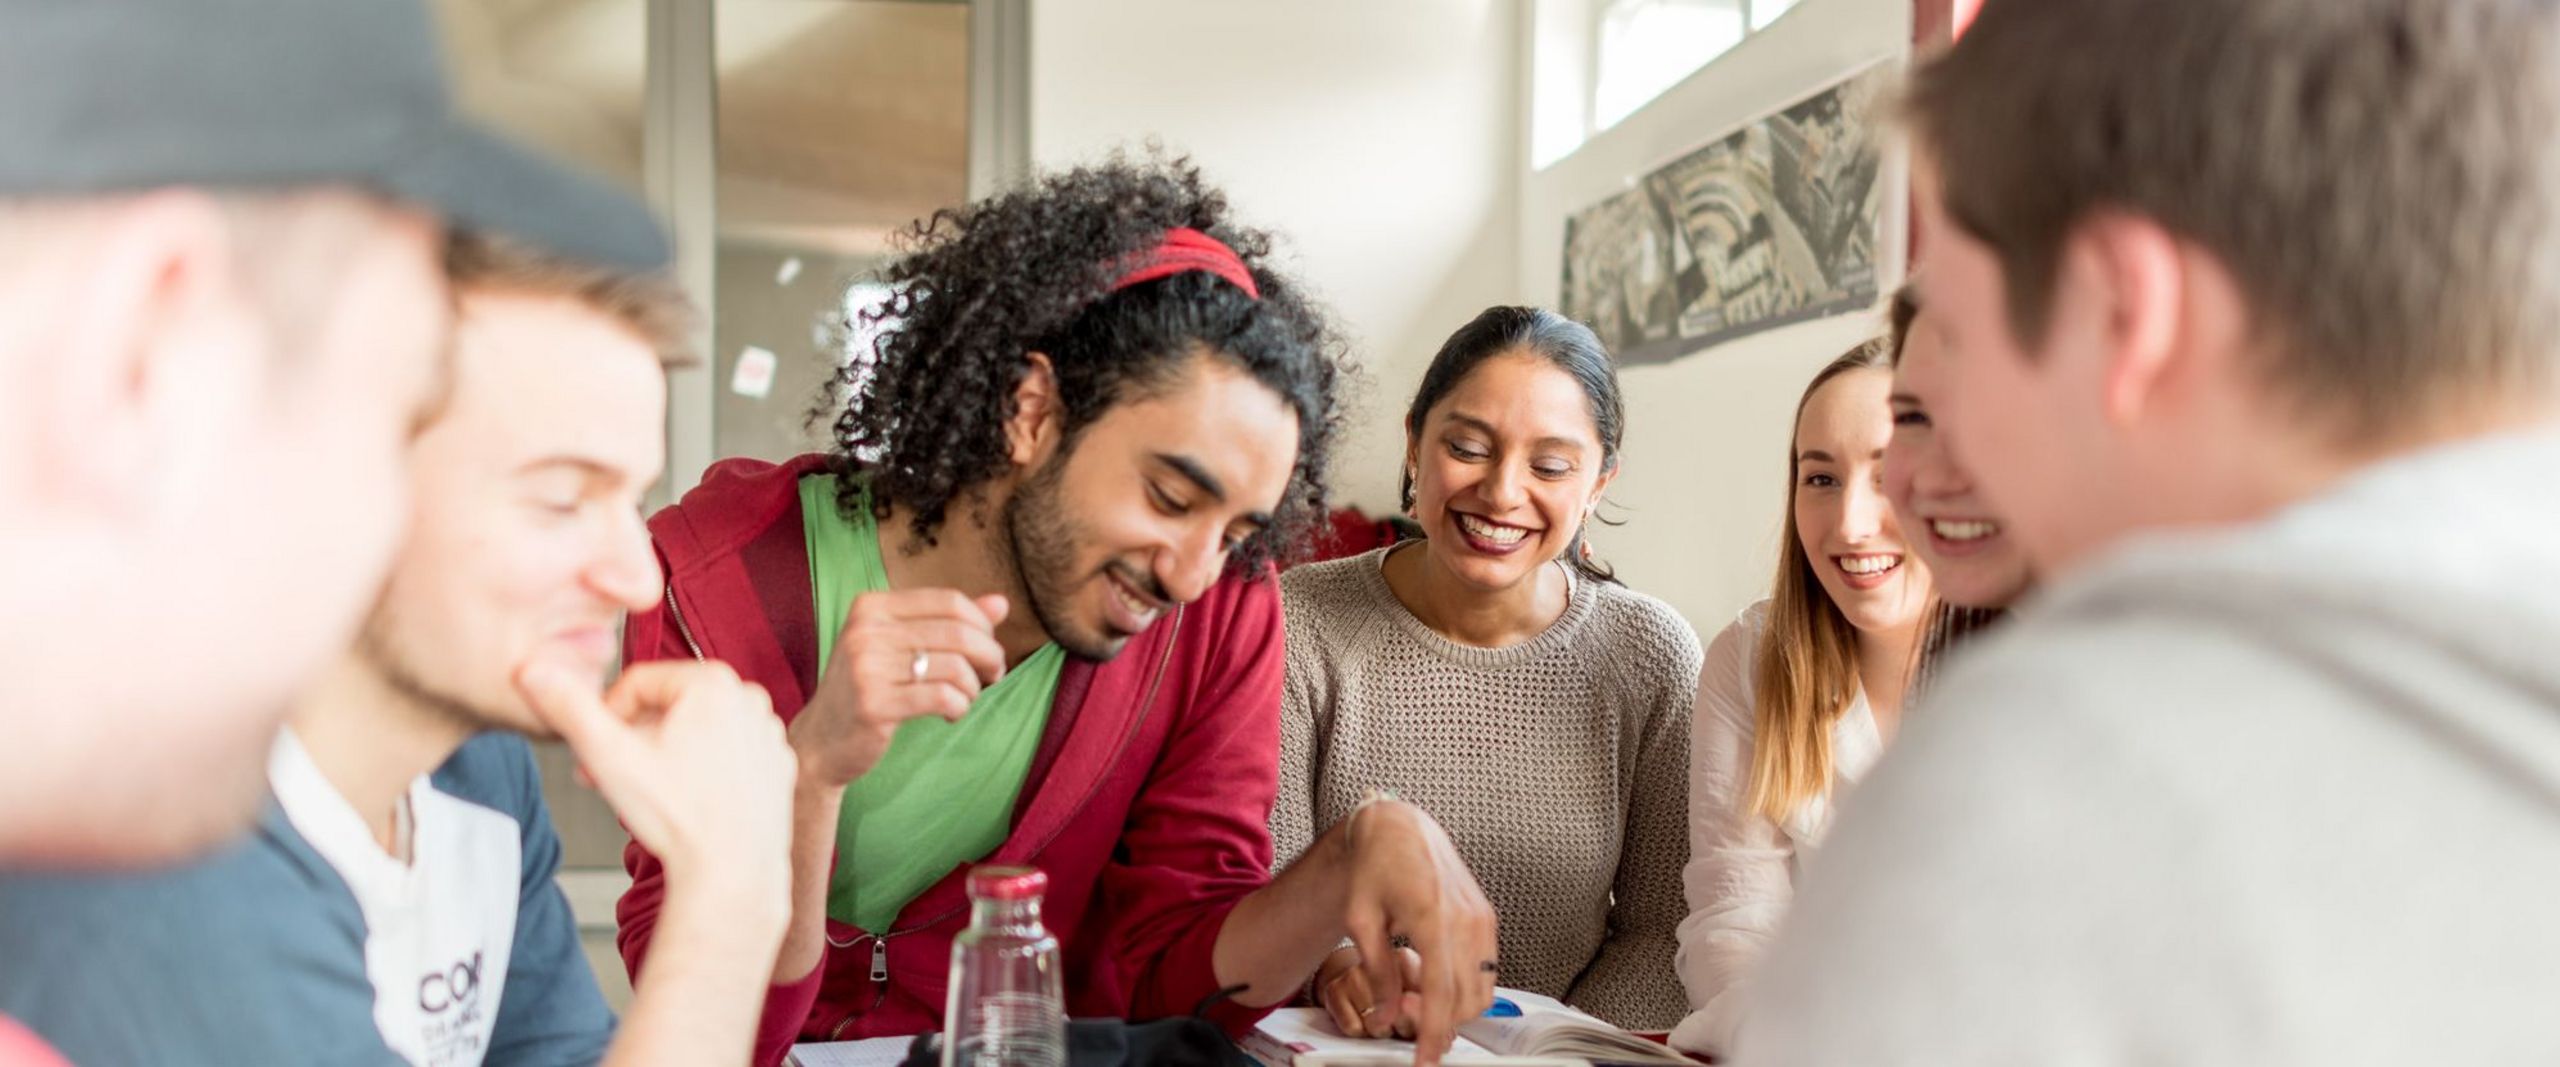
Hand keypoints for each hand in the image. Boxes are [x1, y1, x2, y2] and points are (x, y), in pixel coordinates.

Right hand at [518, 661, 796, 911]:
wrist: (733, 874)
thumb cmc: (677, 817)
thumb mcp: (610, 757)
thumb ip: (570, 710)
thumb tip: (531, 670)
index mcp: (714, 683)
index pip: (637, 683)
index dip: (606, 718)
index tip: (595, 755)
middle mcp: (751, 698)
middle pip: (669, 707)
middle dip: (633, 739)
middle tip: (607, 777)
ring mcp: (769, 732)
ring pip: (697, 730)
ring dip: (663, 754)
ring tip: (644, 794)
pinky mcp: (778, 764)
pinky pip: (726, 754)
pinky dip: (701, 770)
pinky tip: (685, 802)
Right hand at [789, 590, 1009, 788]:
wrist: (820, 742)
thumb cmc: (868, 689)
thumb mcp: (901, 647)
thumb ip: (949, 623)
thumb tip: (1001, 604)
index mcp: (871, 606)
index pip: (949, 601)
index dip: (982, 625)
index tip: (988, 649)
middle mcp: (866, 630)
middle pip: (958, 632)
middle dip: (989, 656)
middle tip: (993, 676)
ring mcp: (866, 667)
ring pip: (955, 667)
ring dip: (973, 687)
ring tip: (964, 699)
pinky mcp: (874, 704)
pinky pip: (943, 697)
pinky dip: (959, 706)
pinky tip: (951, 714)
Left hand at [1336, 801, 1497, 1065]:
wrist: (1399, 829)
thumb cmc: (1374, 867)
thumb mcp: (1362, 921)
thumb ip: (1378, 973)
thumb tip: (1385, 1016)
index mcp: (1432, 918)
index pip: (1441, 993)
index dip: (1434, 1034)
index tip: (1426, 1060)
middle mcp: (1465, 919)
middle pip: (1466, 998)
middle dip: (1442, 1023)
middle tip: (1407, 1017)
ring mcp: (1481, 918)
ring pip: (1482, 989)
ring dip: (1456, 1009)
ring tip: (1420, 1000)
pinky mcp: (1486, 917)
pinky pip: (1487, 969)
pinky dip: (1467, 987)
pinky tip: (1438, 981)